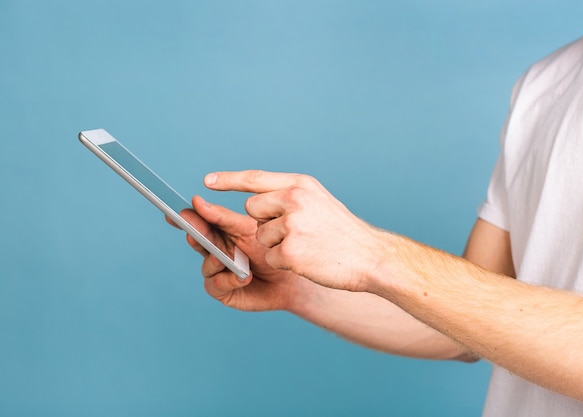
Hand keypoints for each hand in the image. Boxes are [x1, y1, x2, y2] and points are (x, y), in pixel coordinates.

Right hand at [168, 195, 305, 311]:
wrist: (290, 278)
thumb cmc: (271, 249)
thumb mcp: (248, 229)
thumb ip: (223, 218)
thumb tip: (197, 202)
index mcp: (219, 232)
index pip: (200, 222)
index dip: (188, 218)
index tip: (180, 213)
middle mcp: (214, 251)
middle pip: (200, 241)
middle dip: (195, 236)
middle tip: (192, 232)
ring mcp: (216, 271)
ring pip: (206, 264)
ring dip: (215, 261)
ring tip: (221, 258)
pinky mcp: (222, 290)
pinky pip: (217, 284)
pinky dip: (229, 280)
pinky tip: (244, 277)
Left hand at [205, 170, 387, 291]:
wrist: (371, 256)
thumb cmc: (343, 232)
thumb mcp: (318, 201)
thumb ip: (289, 196)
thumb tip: (255, 202)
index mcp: (300, 184)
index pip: (255, 179)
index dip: (228, 180)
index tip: (207, 182)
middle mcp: (294, 199)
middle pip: (252, 210)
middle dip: (265, 223)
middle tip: (295, 231)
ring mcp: (292, 225)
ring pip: (261, 237)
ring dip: (277, 245)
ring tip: (307, 246)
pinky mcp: (291, 251)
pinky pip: (270, 257)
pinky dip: (285, 263)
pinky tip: (307, 260)